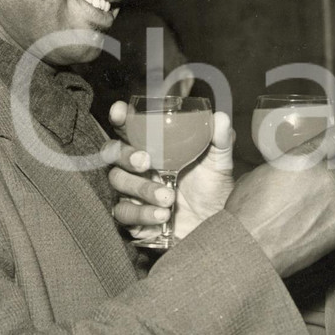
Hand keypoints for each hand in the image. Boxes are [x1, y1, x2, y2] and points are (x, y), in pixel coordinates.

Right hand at [105, 101, 234, 240]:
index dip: (120, 118)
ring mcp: (133, 192)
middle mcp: (138, 167)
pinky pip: (124, 213)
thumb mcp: (219, 162)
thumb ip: (220, 140)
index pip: (129, 127)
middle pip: (113, 153)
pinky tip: (163, 215)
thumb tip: (221, 118)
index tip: (120, 112)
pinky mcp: (133, 217)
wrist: (214, 222)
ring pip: (117, 182)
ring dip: (142, 188)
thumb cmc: (212, 187)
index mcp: (153, 147)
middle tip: (146, 162)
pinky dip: (143, 213)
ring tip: (169, 197)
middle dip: (125, 155)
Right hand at [225, 125, 334, 277]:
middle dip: (328, 173)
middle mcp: (326, 174)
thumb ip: (282, 168)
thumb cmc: (245, 215)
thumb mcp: (257, 175)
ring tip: (325, 203)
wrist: (249, 248)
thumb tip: (287, 172)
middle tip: (313, 186)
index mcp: (303, 157)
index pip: (334, 137)